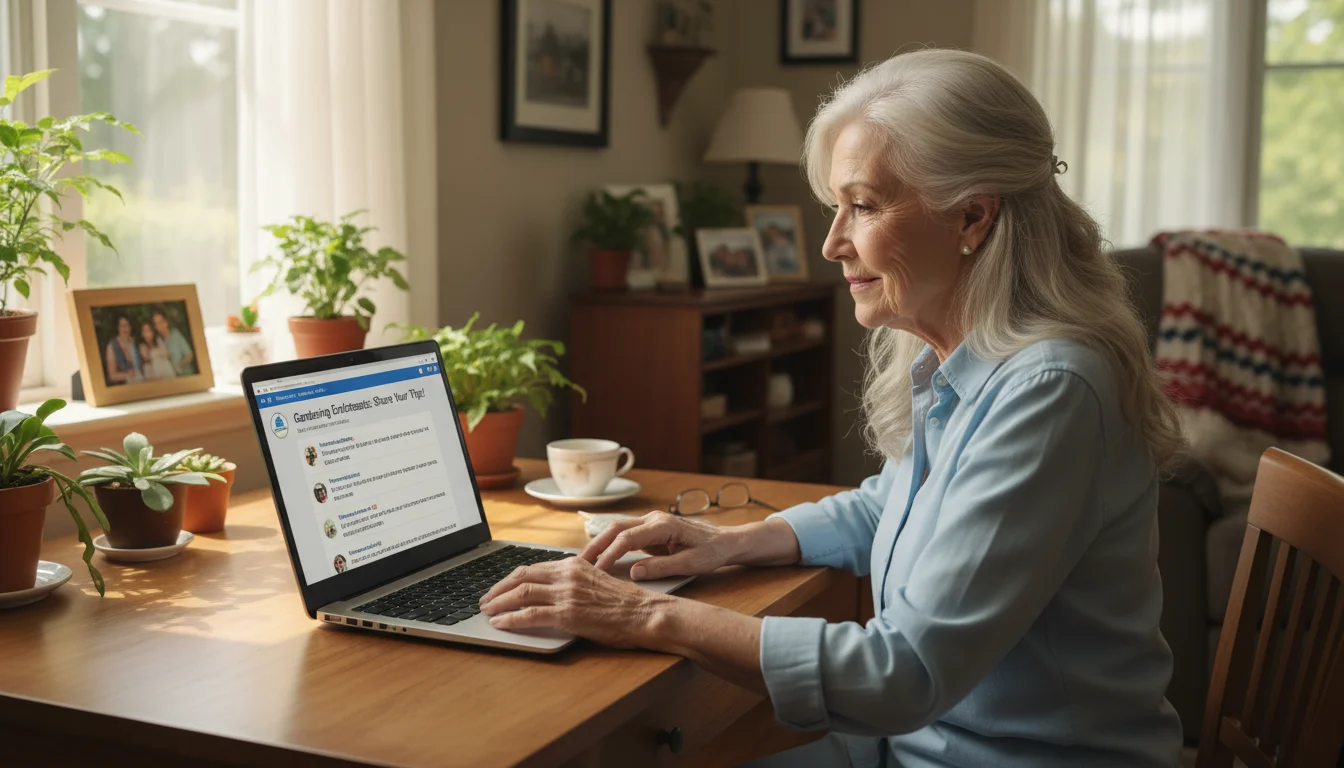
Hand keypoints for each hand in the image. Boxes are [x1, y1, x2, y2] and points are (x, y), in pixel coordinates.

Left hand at [478, 557, 670, 646]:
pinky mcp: (567, 614)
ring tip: (487, 611)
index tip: (500, 587)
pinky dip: (510, 619)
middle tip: (485, 599)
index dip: (511, 578)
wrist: (643, 613)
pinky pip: (530, 614)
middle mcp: (567, 574)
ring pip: (521, 593)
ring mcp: (566, 593)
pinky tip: (500, 624)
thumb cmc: (624, 603)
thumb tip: (552, 590)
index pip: (532, 567)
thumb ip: (573, 581)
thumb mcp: (596, 581)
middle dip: (498, 588)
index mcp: (573, 564)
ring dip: (498, 603)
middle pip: (521, 576)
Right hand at [580, 511, 740, 579]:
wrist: (726, 541)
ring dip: (600, 543)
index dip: (609, 554)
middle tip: (578, 563)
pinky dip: (610, 545)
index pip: (627, 538)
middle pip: (616, 528)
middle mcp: (654, 519)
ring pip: (617, 529)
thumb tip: (634, 573)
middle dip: (596, 545)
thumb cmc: (712, 552)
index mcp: (663, 525)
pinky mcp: (650, 530)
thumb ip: (662, 568)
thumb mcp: (690, 564)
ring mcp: (651, 522)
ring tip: (584, 562)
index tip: (597, 570)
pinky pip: (625, 535)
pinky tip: (600, 558)